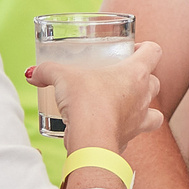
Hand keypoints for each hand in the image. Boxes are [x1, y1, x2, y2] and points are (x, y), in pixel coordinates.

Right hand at [29, 41, 165, 152]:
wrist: (91, 141)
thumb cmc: (86, 102)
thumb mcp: (63, 77)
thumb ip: (48, 71)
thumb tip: (32, 73)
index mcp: (136, 73)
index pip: (154, 51)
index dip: (146, 48)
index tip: (132, 49)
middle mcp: (144, 95)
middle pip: (155, 81)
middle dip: (143, 78)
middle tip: (122, 77)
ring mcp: (140, 119)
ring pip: (155, 111)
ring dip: (144, 107)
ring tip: (126, 105)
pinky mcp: (131, 138)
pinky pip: (135, 133)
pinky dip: (127, 131)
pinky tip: (111, 129)